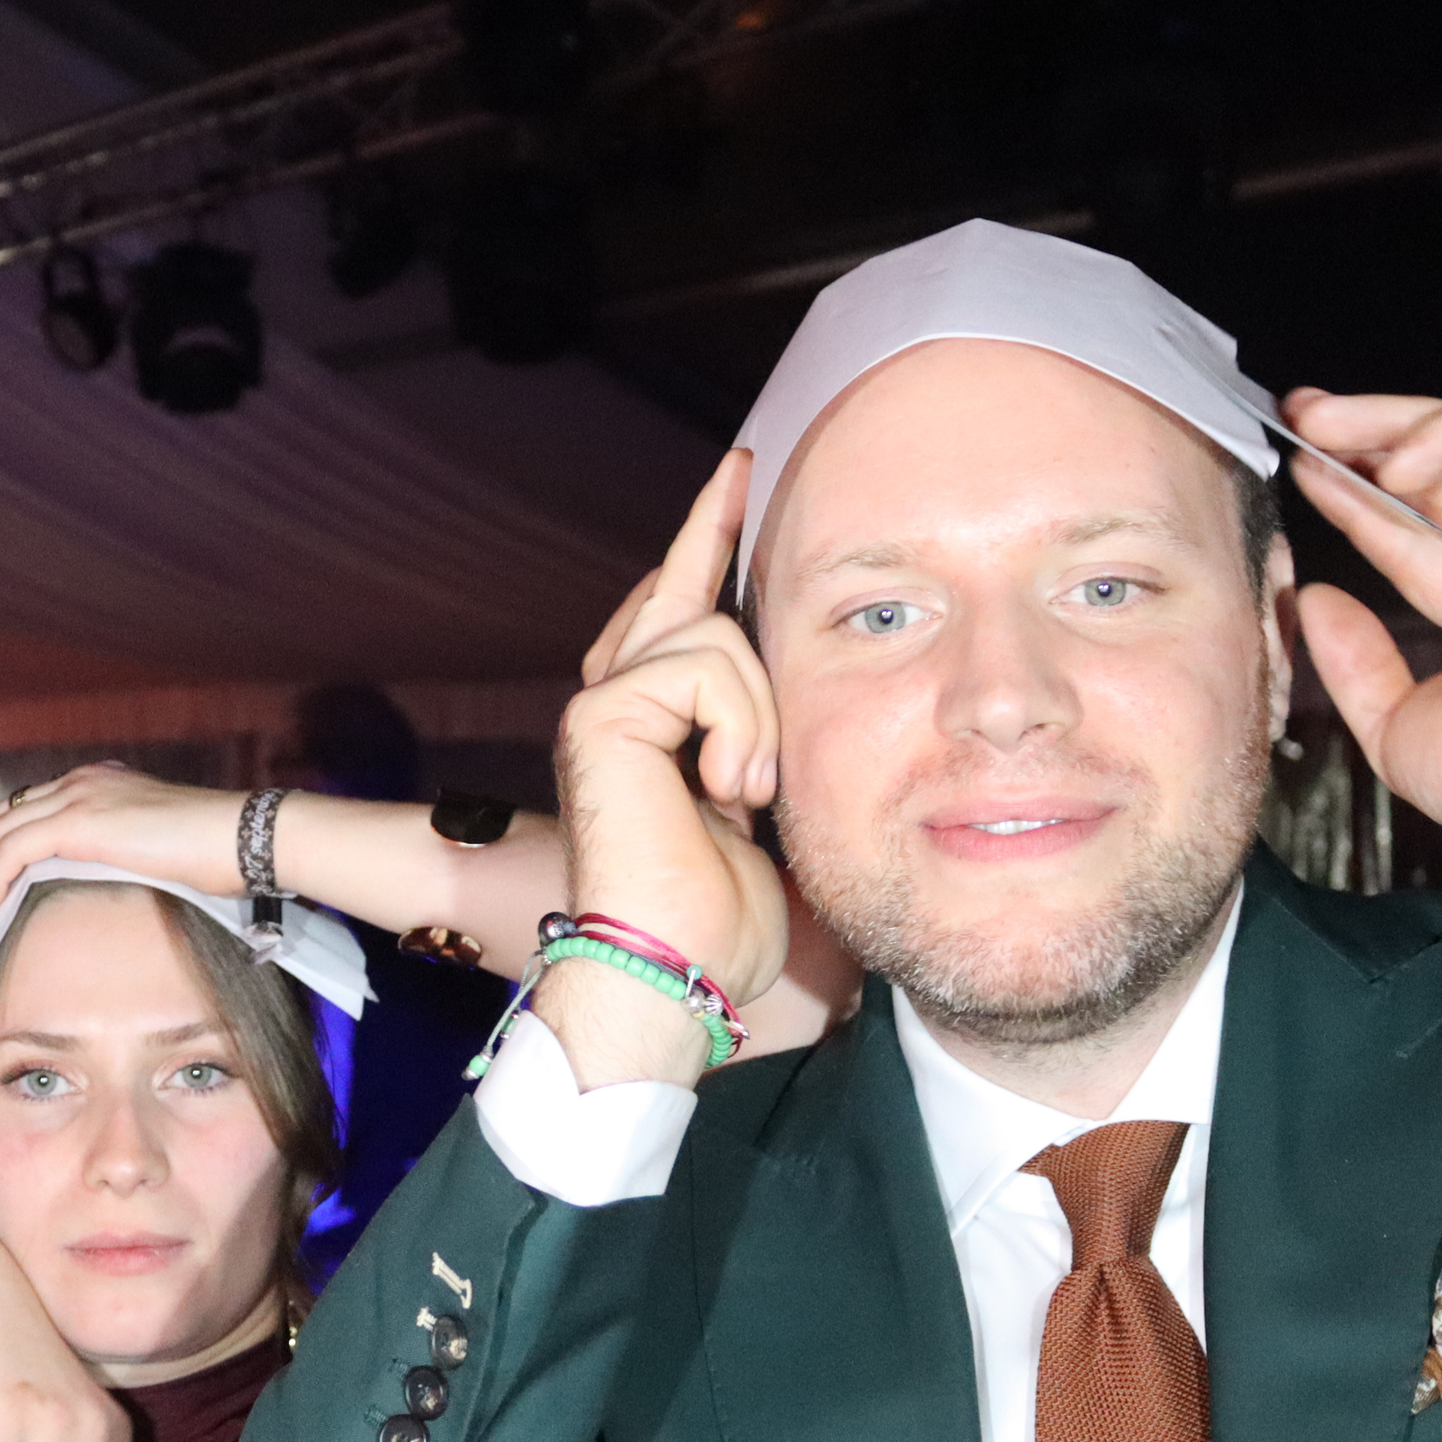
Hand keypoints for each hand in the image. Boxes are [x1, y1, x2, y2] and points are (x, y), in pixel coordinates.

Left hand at [0, 765, 241, 925]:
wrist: (243, 837)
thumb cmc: (217, 855)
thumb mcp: (155, 850)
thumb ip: (121, 855)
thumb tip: (100, 889)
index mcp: (95, 785)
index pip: (24, 812)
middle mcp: (79, 782)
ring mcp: (78, 796)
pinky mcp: (80, 821)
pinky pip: (12, 849)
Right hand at [541, 449, 793, 1088]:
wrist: (676, 975)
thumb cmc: (728, 923)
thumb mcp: (780, 818)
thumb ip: (782, 752)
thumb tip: (841, 713)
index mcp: (657, 731)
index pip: (681, 616)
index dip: (705, 547)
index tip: (738, 484)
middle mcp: (619, 706)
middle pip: (679, 590)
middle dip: (710, 526)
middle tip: (744, 466)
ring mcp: (603, 704)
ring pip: (713, 631)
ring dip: (760, 710)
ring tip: (751, 790)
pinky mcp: (600, 714)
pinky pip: (704, 663)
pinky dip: (738, 724)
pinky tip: (729, 789)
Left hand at [1281, 391, 1441, 851]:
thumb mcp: (1394, 724)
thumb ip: (1355, 660)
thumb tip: (1318, 598)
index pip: (1409, 536)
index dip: (1354, 501)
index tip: (1301, 473)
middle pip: (1436, 477)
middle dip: (1364, 438)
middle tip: (1298, 417)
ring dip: (1390, 421)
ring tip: (1319, 421)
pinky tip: (1394, 466)